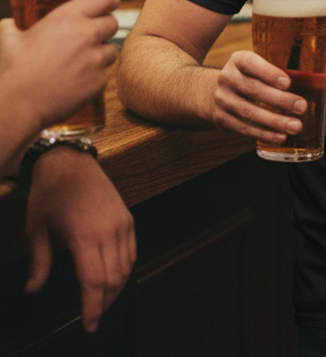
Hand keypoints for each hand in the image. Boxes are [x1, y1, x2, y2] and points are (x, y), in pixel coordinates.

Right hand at [0, 0, 119, 151]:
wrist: (18, 105)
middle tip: (88, 37)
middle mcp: (87, 35)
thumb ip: (13, 26)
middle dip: (103, 29)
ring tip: (78, 62)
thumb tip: (9, 23)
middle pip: (112, 23)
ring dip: (100, 54)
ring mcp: (95, 59)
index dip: (109, 1)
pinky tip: (75, 81)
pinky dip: (93, 77)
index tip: (107, 5)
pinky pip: (104, 75)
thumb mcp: (8, 39)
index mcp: (68, 17)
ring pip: (111, 50)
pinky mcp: (99, 81)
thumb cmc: (12, 71)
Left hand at [26, 147, 134, 331]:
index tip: (88, 324)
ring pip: (126, 267)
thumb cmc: (50, 192)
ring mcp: (122, 223)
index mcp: (84, 234)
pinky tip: (112, 277)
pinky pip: (131, 251)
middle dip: (103, 303)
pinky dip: (124, 270)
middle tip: (92, 317)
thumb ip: (38, 262)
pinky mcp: (127, 218)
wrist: (71, 161)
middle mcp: (108, 230)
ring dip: (115, 288)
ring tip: (100, 301)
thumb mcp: (36, 228)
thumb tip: (33, 289)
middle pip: (114, 278)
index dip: (93, 307)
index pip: (94, 281)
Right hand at [211, 50, 325, 144]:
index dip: (268, 72)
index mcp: (240, 59)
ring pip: (248, 112)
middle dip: (279, 100)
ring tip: (295, 127)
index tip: (288, 82)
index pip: (251, 63)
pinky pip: (243, 127)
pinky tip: (280, 137)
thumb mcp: (264, 67)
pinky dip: (263, 133)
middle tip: (301, 107)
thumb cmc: (251, 77)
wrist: (212, 92)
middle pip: (253, 89)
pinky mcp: (221, 118)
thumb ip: (295, 73)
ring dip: (274, 121)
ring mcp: (222, 99)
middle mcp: (227, 77)